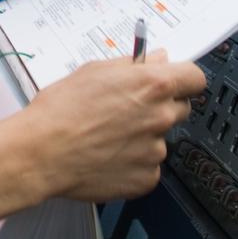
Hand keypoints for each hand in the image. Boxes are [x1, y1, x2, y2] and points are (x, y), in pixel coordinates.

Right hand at [22, 50, 205, 202]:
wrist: (43, 152)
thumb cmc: (61, 109)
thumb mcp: (94, 71)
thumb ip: (133, 65)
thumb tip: (157, 60)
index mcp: (151, 85)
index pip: (194, 78)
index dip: (183, 77)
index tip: (174, 80)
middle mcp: (160, 117)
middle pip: (180, 107)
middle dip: (161, 104)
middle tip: (130, 107)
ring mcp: (155, 151)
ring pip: (160, 138)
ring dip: (143, 135)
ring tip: (108, 134)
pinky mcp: (146, 178)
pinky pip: (148, 165)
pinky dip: (133, 161)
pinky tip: (108, 154)